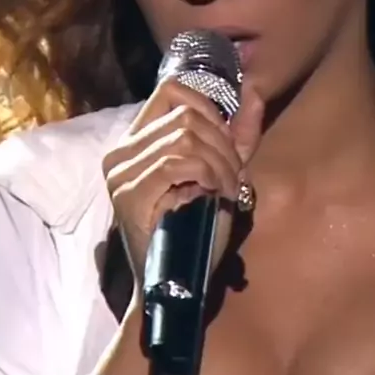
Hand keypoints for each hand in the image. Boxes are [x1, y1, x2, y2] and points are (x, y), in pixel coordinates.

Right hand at [102, 76, 263, 296]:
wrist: (177, 284)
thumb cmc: (197, 228)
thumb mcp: (221, 172)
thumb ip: (236, 134)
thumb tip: (253, 91)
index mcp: (136, 141)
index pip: (171, 90)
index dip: (208, 107)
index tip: (226, 142)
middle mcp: (120, 151)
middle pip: (186, 115)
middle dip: (222, 144)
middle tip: (232, 177)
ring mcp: (121, 172)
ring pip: (187, 135)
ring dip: (220, 162)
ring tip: (226, 189)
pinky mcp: (130, 192)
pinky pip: (180, 161)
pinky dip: (209, 174)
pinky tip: (216, 195)